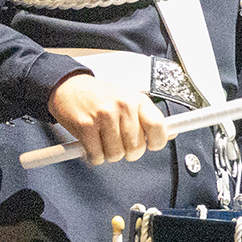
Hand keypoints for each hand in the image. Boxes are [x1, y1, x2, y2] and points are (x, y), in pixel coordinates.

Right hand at [49, 72, 167, 163]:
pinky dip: (95, 156)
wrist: (68, 86)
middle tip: (119, 142)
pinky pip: (97, 155)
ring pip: (116, 155)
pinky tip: (92, 144)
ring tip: (104, 140)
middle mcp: (123, 107)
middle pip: (136, 148)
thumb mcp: (130, 100)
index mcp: (138, 100)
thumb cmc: (101, 96)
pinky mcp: (86, 126)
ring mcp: (104, 116)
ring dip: (109, 154)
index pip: (159, 128)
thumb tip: (172, 132)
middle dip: (128, 152)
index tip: (150, 145)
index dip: (156, 142)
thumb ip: (149, 117)